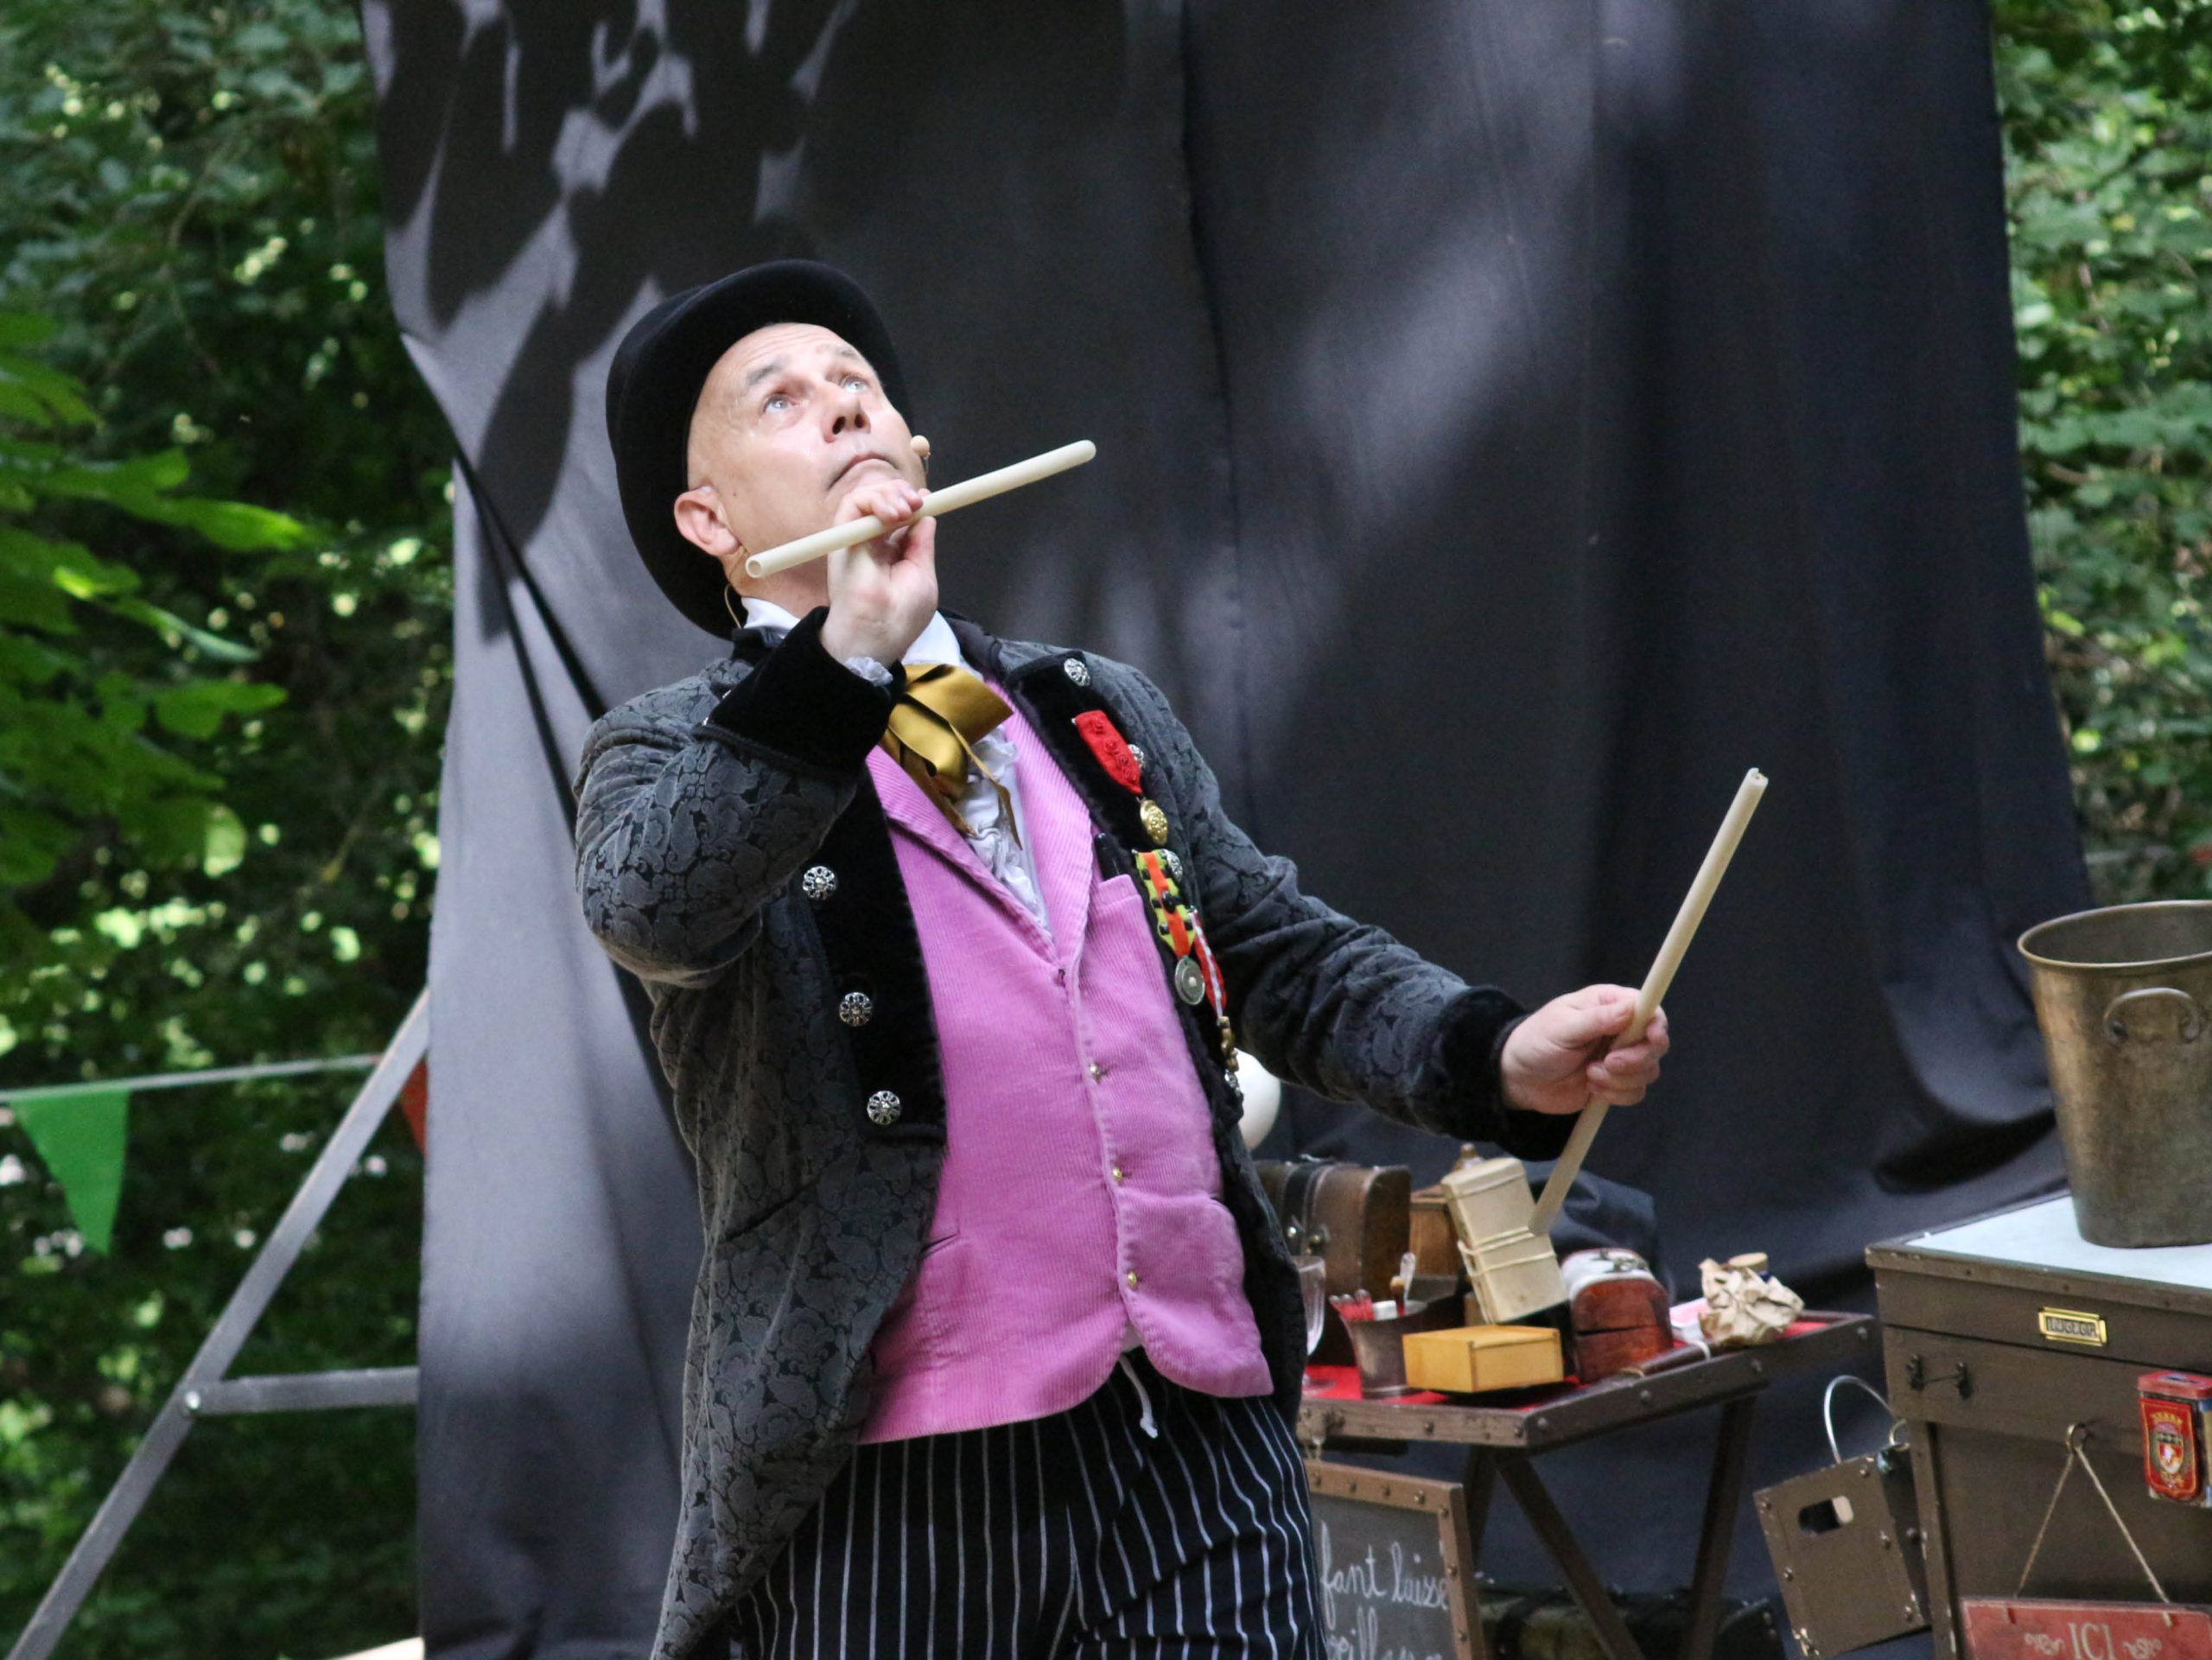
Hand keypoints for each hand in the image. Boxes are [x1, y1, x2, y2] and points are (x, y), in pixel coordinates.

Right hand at [818, 479, 937, 666]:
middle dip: (901, 493)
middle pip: (882, 501)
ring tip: (906, 510)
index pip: (896, 516)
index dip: (910, 502)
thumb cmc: (899, 616)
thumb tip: (926, 516)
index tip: (925, 501)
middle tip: (917, 503)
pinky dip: (874, 499)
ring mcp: (854, 539)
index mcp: (888, 552)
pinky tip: (893, 513)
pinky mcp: (841, 537)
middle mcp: (869, 542)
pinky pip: (852, 503)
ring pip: (866, 497)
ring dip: (889, 494)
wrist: (877, 634)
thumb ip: (921, 545)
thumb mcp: (921, 574)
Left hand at [1499, 984, 1669, 1115]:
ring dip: (1620, 1079)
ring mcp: (1622, 1057)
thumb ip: (1598, 1019)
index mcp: (1609, 1004)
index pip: (1650, 1009)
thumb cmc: (1536, 1041)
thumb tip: (1633, 1007)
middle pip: (1656, 1043)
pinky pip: (1635, 1092)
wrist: (1520, 1078)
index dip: (1656, 1024)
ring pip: (1649, 1071)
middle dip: (1636, 1058)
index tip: (1650, 1037)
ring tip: (1589, 1075)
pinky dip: (1616, 1095)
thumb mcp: (1562, 1027)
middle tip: (1608, 1063)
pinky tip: (1591, 1088)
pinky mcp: (1617, 1083)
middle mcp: (1622, 1030)